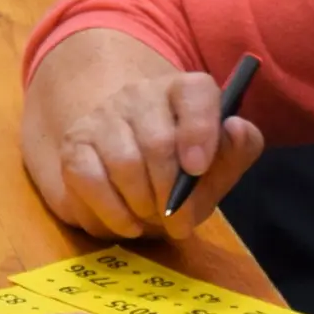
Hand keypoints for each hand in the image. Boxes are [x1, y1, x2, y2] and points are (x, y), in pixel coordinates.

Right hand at [24, 58, 265, 238]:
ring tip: (152, 218)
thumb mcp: (219, 165)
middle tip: (178, 221)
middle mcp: (141, 94)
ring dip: (142, 205)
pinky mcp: (75, 145)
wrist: (132, 172)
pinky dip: (112, 211)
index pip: (194, 92)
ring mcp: (104, 117)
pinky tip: (127, 222)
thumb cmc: (184, 169)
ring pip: (123, 163)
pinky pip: (89, 179)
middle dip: (171, 191)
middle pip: (157, 141)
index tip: (197, 169)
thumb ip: (237, 150)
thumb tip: (236, 129)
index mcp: (184, 91)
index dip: (198, 130)